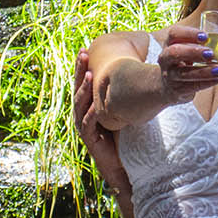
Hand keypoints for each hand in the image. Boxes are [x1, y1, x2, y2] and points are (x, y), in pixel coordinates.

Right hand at [72, 44, 133, 217]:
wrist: (124, 168)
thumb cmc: (126, 139)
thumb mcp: (124, 112)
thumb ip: (124, 96)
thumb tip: (139, 74)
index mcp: (90, 106)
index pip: (85, 83)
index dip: (84, 67)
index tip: (86, 49)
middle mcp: (84, 114)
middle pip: (79, 89)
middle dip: (80, 71)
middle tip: (82, 53)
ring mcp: (85, 127)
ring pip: (80, 104)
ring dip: (84, 89)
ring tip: (89, 74)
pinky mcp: (90, 140)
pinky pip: (87, 124)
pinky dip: (89, 113)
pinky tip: (92, 104)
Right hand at [158, 24, 217, 102]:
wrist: (167, 87)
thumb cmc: (183, 65)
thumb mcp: (190, 54)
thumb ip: (208, 54)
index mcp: (169, 44)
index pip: (174, 34)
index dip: (189, 33)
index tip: (205, 36)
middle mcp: (166, 58)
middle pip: (174, 52)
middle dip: (193, 52)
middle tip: (211, 53)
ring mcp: (169, 75)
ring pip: (183, 73)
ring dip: (203, 71)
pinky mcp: (176, 90)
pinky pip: (191, 86)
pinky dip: (206, 82)